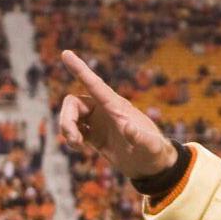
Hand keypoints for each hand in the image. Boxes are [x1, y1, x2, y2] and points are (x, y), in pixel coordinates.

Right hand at [57, 49, 178, 178]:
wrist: (153, 166)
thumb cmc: (155, 153)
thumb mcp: (151, 147)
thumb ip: (141, 138)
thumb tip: (128, 127)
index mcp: (116, 107)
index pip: (94, 84)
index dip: (80, 69)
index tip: (66, 53)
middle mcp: (105, 110)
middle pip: (73, 103)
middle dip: (67, 119)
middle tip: (74, 139)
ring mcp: (98, 122)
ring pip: (71, 116)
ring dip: (67, 129)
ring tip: (76, 145)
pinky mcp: (95, 136)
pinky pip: (75, 130)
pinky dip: (71, 137)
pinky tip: (79, 147)